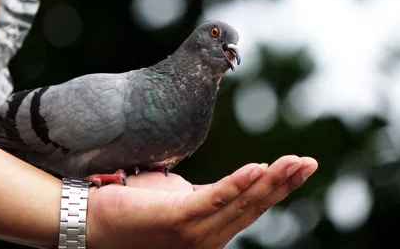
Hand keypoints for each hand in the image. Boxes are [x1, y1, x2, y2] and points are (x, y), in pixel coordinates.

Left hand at [86, 155, 317, 248]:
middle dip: (284, 184)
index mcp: (210, 226)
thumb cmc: (133, 205)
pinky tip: (259, 168)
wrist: (91, 219)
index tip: (300, 164)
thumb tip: (226, 180)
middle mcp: (207, 237)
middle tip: (308, 162)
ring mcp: (193, 232)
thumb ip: (202, 192)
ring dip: (271, 181)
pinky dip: (239, 184)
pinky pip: (215, 199)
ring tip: (294, 162)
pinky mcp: (177, 220)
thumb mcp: (177, 196)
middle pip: (254, 206)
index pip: (252, 205)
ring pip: (242, 204)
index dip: (278, 186)